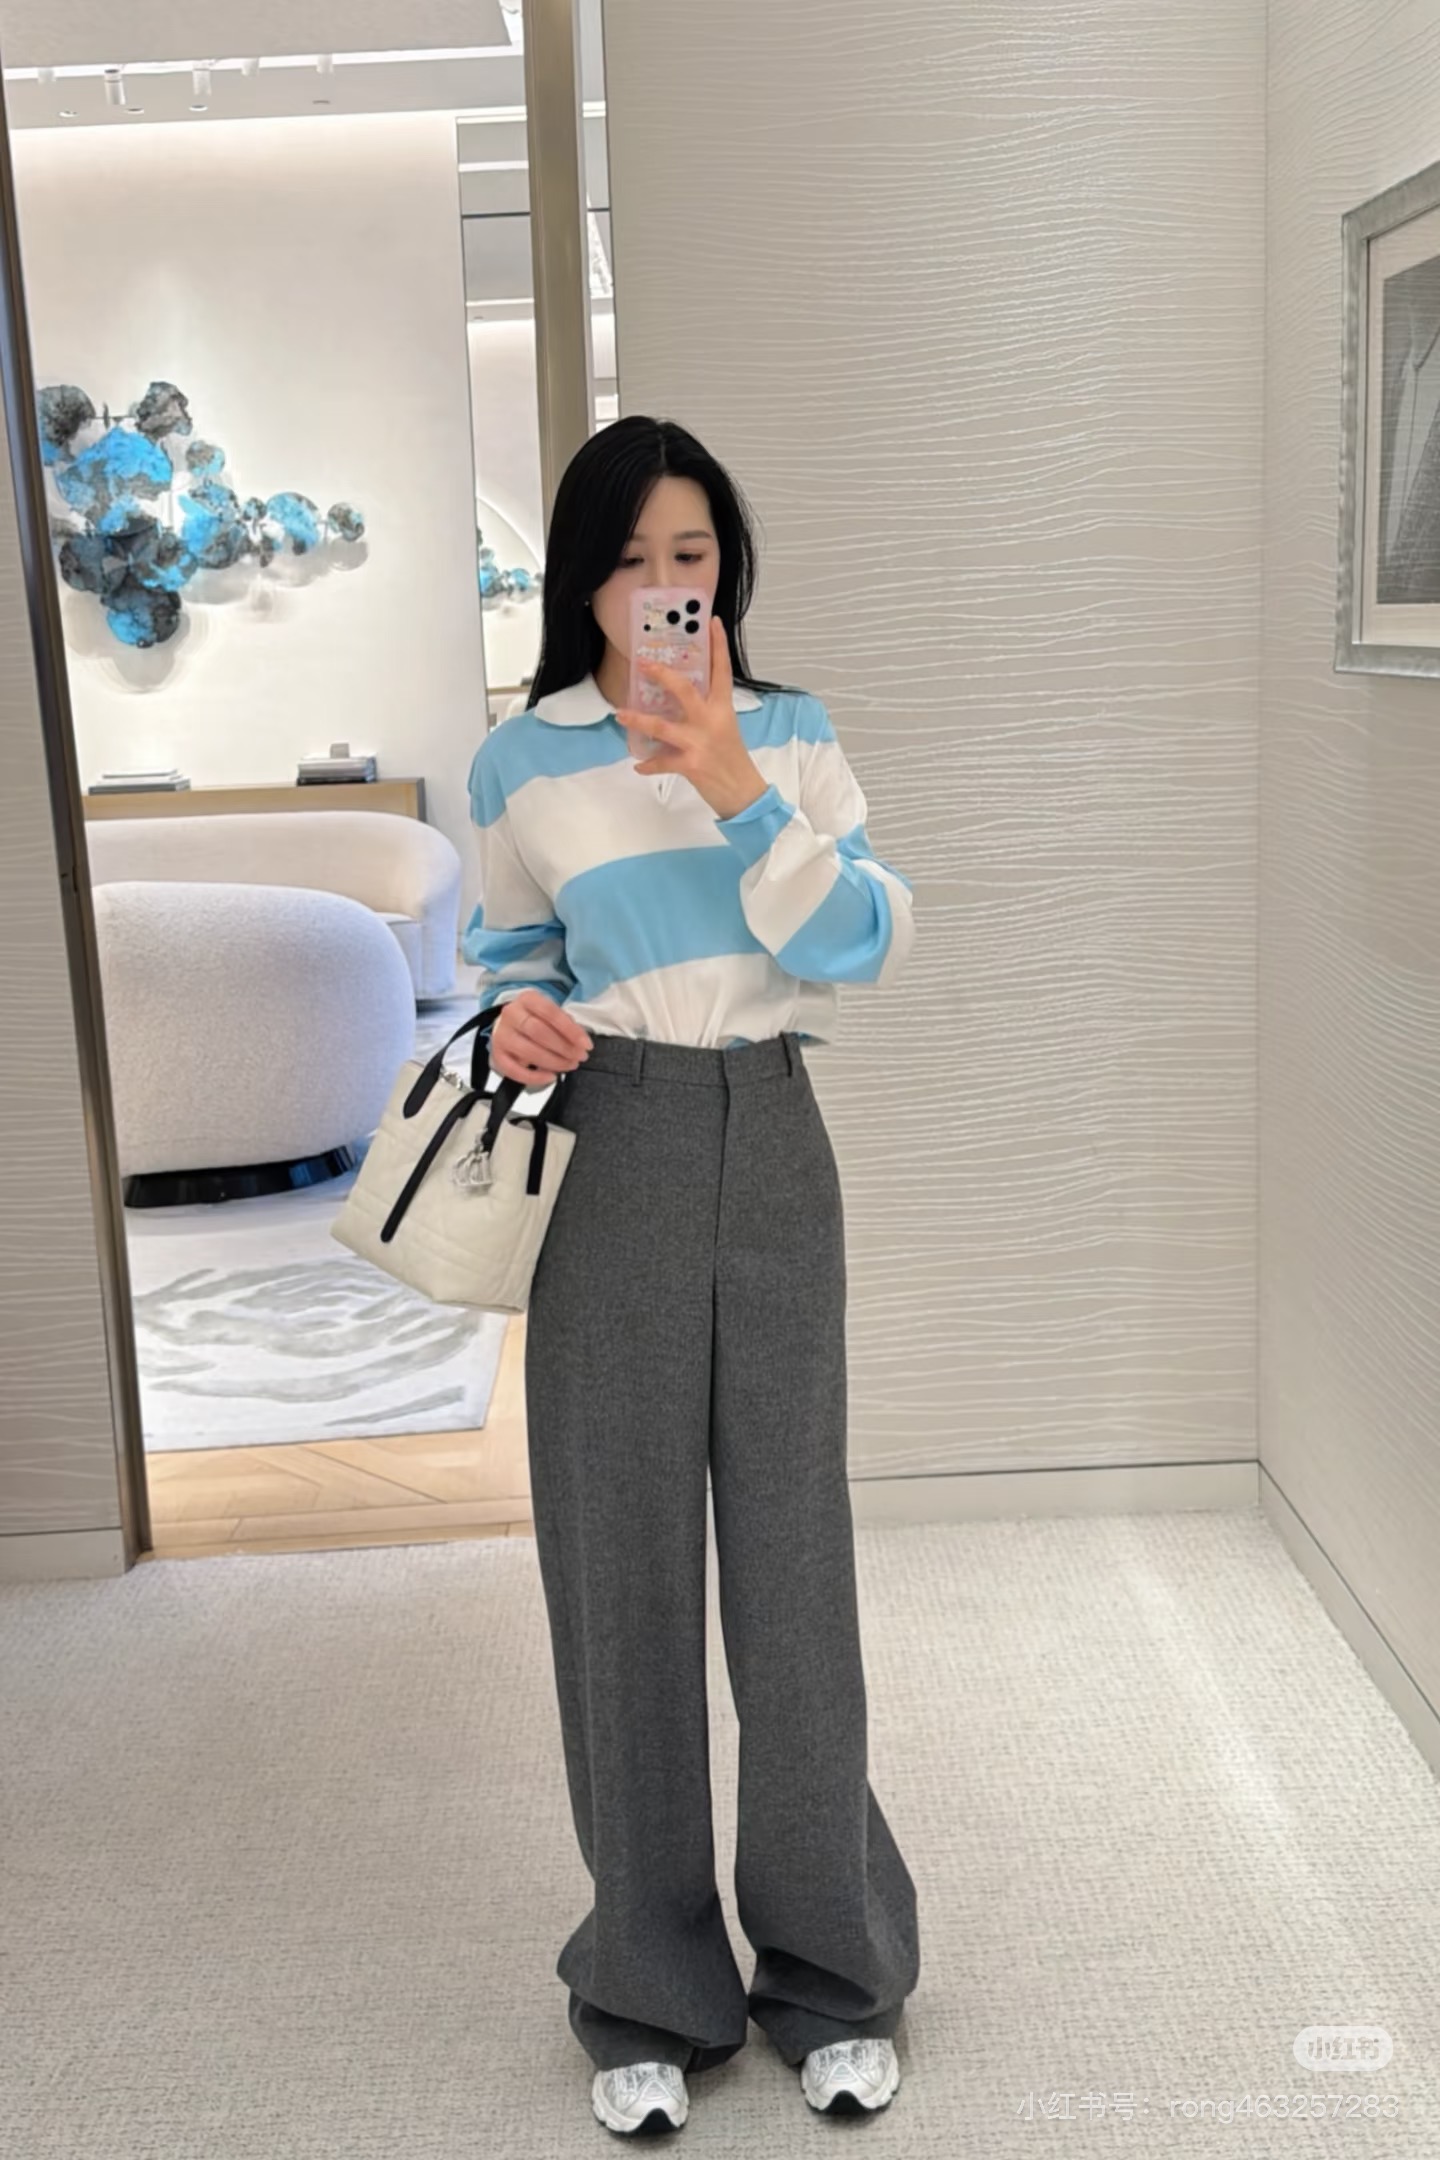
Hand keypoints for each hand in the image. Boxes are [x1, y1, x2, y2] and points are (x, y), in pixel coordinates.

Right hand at [488, 990, 591, 1086]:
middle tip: (579, 1057)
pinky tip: (551, 1077)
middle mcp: (511, 1014)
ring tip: (569, 1065)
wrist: (512, 1025)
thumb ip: (566, 1025)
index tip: (586, 1045)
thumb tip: (580, 1043)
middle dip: (563, 1047)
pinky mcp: (497, 1055)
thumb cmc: (537, 1020)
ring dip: (553, 1062)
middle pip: (538, 1032)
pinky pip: (514, 1070)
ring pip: (528, 1051)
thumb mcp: (552, 1014)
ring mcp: (502, 1035)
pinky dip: (535, 1077)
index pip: (550, 1013)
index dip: (571, 1030)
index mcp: (527, 999)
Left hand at [617, 615, 768, 820]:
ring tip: (620, 714)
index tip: (712, 621)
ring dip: (639, 720)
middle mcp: (711, 721)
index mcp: (723, 708)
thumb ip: (705, 712)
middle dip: (662, 675)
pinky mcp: (690, 765)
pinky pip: (662, 762)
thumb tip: (676, 701)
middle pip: (684, 690)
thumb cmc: (732, 758)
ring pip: (662, 726)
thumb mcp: (724, 728)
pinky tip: (638, 765)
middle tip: (643, 664)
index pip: (722, 671)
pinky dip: (648, 764)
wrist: (743, 793)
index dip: (718, 645)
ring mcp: (699, 742)